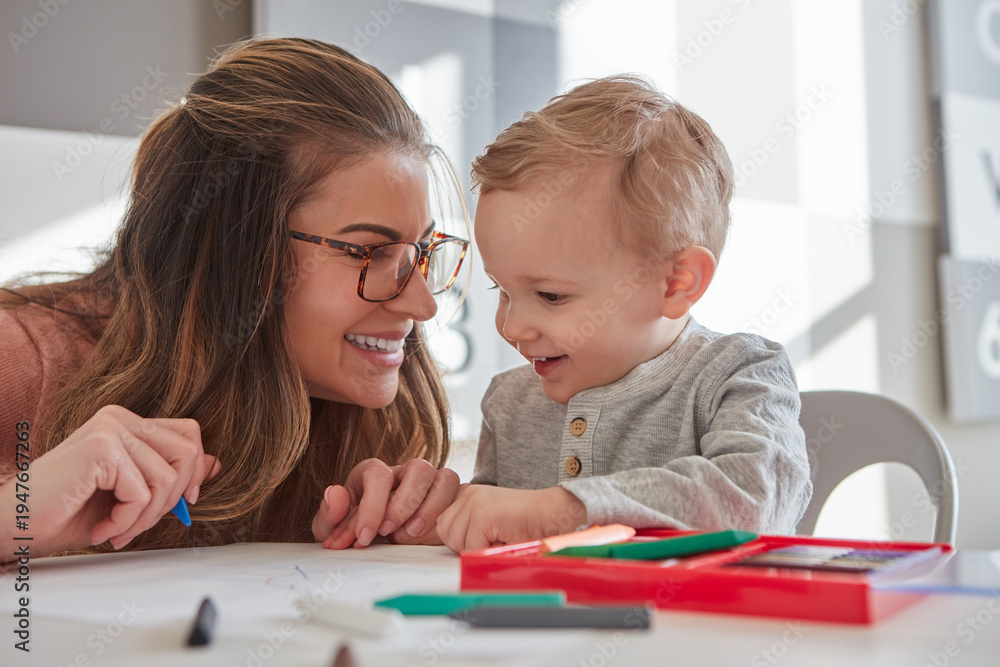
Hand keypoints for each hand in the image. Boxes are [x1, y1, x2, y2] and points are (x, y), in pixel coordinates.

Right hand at [1, 405, 219, 558]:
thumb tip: (215, 464)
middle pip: (188, 451)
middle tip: (140, 523)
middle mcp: (119, 419)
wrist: (11, 526)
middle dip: (173, 498)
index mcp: (126, 423)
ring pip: (168, 477)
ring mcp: (110, 429)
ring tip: (118, 529)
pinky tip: (103, 528)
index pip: (188, 433)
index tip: (183, 502)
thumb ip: (168, 475)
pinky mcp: (101, 448)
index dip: (195, 470)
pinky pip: (143, 492)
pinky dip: (127, 521)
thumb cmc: (63, 514)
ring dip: (146, 517)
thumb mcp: (129, 495)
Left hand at [311, 458, 459, 548]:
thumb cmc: (356, 533)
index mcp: (372, 474)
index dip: (371, 506)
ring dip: (429, 506)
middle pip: (416, 468)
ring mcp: (428, 482)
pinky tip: (430, 532)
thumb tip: (335, 493)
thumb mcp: (334, 530)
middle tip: (388, 532)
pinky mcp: (447, 496)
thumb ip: (329, 515)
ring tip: (411, 533)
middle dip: (403, 503)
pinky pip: (456, 490)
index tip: (364, 536)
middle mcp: (403, 472)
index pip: (377, 474)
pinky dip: (445, 510)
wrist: (379, 545)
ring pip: (442, 476)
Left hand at [436, 485, 587, 552]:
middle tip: (493, 539)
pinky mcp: (483, 514)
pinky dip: (490, 551)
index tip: (484, 537)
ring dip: (479, 548)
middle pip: (445, 533)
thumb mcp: (489, 522)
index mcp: (468, 494)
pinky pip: (472, 547)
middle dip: (466, 545)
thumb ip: (467, 527)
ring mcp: (475, 502)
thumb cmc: (527, 523)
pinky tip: (506, 538)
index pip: (443, 524)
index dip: (461, 539)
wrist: (553, 514)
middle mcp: (468, 494)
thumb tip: (448, 545)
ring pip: (456, 542)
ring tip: (501, 536)